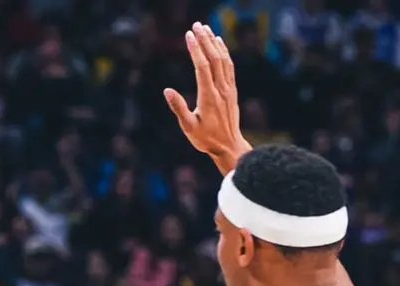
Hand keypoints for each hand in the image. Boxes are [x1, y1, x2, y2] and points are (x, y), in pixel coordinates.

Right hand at [165, 23, 250, 172]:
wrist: (229, 146)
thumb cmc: (206, 139)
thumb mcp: (188, 128)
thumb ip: (179, 108)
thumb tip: (167, 91)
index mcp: (208, 97)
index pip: (202, 67)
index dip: (195, 49)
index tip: (188, 35)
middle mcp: (220, 89)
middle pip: (213, 58)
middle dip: (204, 40)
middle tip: (196, 25)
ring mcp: (228, 88)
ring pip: (222, 59)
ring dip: (214, 42)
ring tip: (206, 29)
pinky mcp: (232, 90)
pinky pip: (229, 66)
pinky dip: (224, 51)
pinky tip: (219, 43)